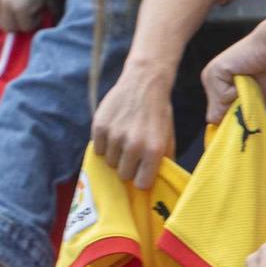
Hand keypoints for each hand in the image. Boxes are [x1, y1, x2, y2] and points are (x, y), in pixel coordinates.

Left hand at [0, 0, 82, 33]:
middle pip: (6, 26)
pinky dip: (38, 20)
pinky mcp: (17, 7)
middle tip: (37, 6)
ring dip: (30, 21)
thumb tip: (19, 28)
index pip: (0, 17)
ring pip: (15, 29)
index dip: (17, 17)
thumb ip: (17, 0)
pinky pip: (27, 27)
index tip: (31, 7)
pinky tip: (44, 2)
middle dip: (22, 21)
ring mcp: (6, 1)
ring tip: (40, 3)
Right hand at [91, 63, 172, 189]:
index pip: (141, 184)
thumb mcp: (168, 136)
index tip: (141, 172)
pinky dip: (104, 145)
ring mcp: (114, 136)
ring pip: (109, 163)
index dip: (141, 178)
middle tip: (132, 154)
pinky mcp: (99, 126)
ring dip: (116, 155)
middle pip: (123, 175)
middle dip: (128, 167)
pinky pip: (97, 149)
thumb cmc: (158, 113)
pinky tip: (113, 133)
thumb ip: (164, 161)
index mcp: (153, 150)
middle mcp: (133, 145)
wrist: (143, 82)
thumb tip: (158, 183)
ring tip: (123, 140)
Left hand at [201, 31, 265, 126]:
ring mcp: (210, 76)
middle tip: (248, 91)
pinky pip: (224, 96)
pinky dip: (237, 91)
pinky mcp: (214, 72)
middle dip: (234, 110)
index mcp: (216, 86)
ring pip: (219, 107)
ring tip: (248, 81)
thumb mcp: (252, 97)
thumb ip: (239, 112)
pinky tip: (244, 74)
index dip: (231, 117)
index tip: (244, 108)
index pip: (215, 115)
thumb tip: (224, 129)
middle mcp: (209, 80)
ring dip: (237, 99)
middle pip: (214, 115)